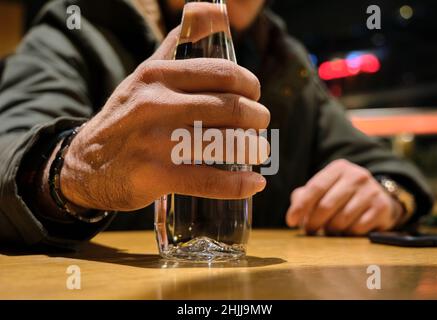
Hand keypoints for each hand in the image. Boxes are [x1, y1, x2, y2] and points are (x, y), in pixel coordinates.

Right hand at [51, 26, 269, 211]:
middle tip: (260, 124)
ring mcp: (155, 141)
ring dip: (253, 148)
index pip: (222, 72)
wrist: (84, 164)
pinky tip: (254, 183)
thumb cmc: (127, 116)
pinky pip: (210, 181)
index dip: (250, 85)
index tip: (254, 96)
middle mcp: (156, 104)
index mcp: (158, 75)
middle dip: (257, 117)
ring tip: (258, 150)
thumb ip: (179, 43)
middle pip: (231, 107)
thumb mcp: (146, 74)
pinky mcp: (156, 176)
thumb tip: (213, 9)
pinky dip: (240, 184)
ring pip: (225, 143)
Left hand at [286, 159, 403, 235]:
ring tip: (329, 229)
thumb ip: (304, 196)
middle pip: (326, 206)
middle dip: (313, 222)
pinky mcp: (381, 208)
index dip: (300, 207)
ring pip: (341, 220)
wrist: (379, 198)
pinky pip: (356, 228)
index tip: (291, 221)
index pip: (315, 188)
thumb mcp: (324, 189)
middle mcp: (356, 176)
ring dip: (330, 230)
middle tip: (309, 231)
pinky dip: (347, 233)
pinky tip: (347, 229)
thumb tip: (294, 213)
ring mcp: (371, 191)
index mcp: (338, 168)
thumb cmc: (342, 195)